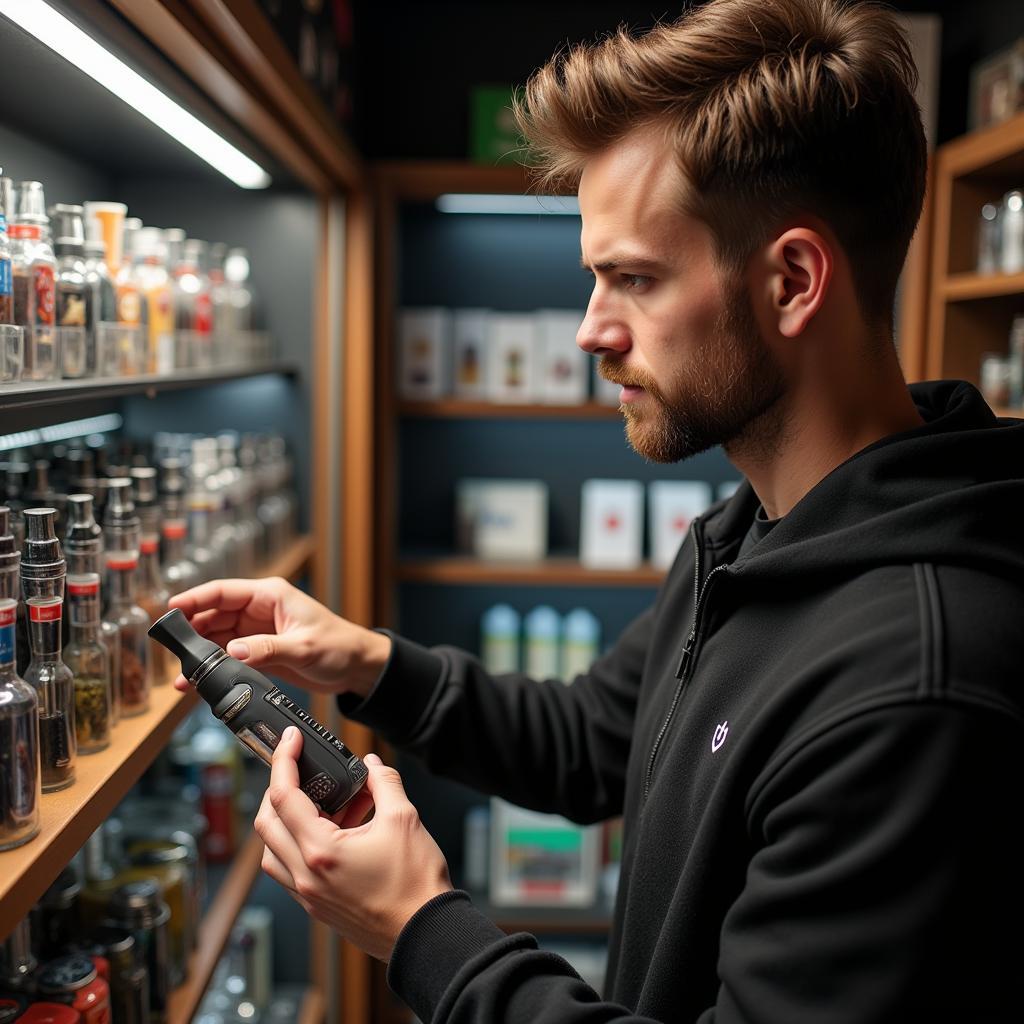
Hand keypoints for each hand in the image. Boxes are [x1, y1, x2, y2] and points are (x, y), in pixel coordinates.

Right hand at [167, 577, 390, 697]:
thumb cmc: (339, 646)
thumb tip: (233, 651)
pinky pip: (229, 657)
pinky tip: (199, 684)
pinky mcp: (259, 652)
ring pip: (217, 639)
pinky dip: (214, 669)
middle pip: (214, 616)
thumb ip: (268, 649)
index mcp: (270, 596)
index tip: (170, 610)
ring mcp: (257, 632)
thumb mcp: (304, 647)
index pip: (223, 591)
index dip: (194, 599)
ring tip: (182, 677)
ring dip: (200, 656)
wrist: (357, 667)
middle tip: (170, 652)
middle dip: (191, 633)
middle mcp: (259, 610)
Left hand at [255, 728, 453, 961]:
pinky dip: (299, 844)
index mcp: (321, 851)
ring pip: (273, 849)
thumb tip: (372, 765)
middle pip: (266, 824)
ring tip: (324, 804)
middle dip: (279, 789)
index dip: (285, 760)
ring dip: (287, 820)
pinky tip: (331, 832)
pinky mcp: (317, 906)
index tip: (292, 740)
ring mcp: (308, 894)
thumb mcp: (404, 818)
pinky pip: (289, 870)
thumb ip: (384, 783)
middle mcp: (305, 876)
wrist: (425, 934)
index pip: (284, 796)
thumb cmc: (415, 886)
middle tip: (301, 769)